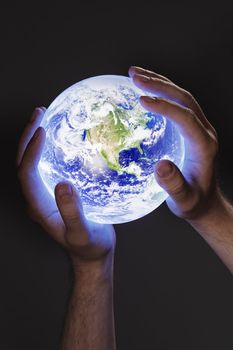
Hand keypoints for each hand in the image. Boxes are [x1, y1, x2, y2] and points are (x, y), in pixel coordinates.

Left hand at [16, 108, 115, 264]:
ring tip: (45, 118)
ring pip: (32, 163)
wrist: (92, 255)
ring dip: (35, 139)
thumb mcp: (82, 232)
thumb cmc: (89, 247)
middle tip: (40, 113)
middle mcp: (37, 199)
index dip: (30, 151)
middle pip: (23, 163)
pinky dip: (48, 148)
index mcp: (39, 207)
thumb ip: (72, 211)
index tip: (42, 131)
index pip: (26, 174)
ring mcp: (45, 195)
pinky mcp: (55, 193)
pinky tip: (59, 137)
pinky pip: (46, 165)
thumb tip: (63, 184)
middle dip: (28, 137)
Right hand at [129, 66, 219, 221]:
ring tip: (135, 74)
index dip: (164, 106)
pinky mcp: (192, 129)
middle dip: (159, 85)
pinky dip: (162, 93)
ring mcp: (199, 129)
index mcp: (204, 147)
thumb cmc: (193, 203)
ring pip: (182, 97)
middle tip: (133, 75)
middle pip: (184, 99)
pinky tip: (145, 91)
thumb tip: (160, 166)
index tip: (142, 99)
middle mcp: (204, 132)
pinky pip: (178, 105)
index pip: (185, 118)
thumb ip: (174, 186)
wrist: (206, 202)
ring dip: (160, 83)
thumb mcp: (183, 201)